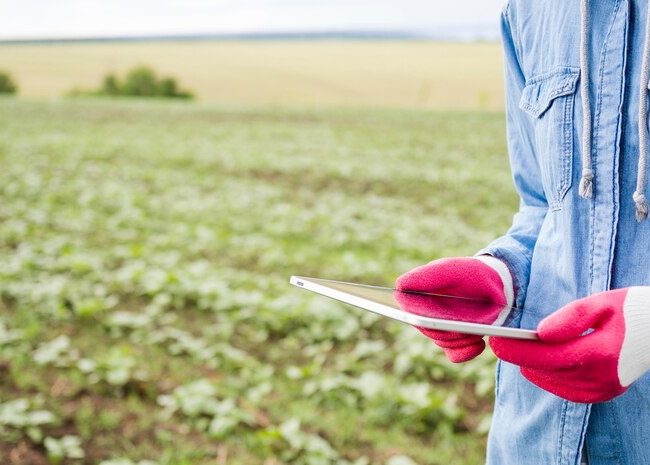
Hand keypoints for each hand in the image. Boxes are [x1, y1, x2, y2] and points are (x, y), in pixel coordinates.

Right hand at [395, 256, 514, 362]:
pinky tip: (479, 344)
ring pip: (442, 341)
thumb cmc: (470, 273)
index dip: (417, 312)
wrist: (498, 284)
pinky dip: (465, 351)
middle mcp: (427, 313)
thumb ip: (426, 276)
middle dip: (446, 325)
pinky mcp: (456, 342)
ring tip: (476, 327)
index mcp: (419, 294)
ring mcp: (442, 329)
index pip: (407, 307)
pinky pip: (454, 354)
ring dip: (460, 335)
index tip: (429, 316)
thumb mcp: (450, 270)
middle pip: (427, 328)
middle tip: (465, 318)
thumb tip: (399, 286)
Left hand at [489, 287, 649, 402]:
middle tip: (500, 342)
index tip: (495, 341)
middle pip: (545, 370)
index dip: (517, 351)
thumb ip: (570, 318)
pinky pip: (564, 390)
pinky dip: (549, 376)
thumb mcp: (601, 303)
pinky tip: (542, 362)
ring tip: (519, 348)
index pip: (546, 357)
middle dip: (519, 356)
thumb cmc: (630, 310)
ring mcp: (602, 390)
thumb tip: (540, 334)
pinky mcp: (602, 395)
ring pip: (551, 382)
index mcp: (600, 353)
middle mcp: (601, 378)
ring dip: (533, 366)